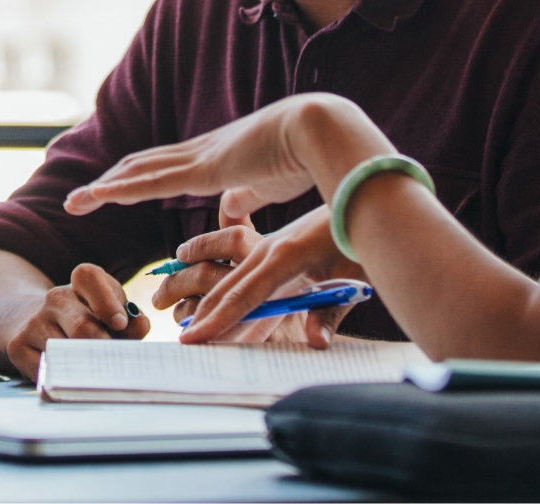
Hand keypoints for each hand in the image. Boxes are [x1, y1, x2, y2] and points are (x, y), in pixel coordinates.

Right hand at [3, 263, 150, 378]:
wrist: (31, 321)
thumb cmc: (85, 319)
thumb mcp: (109, 312)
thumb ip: (131, 320)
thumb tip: (140, 325)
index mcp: (80, 283)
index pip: (89, 278)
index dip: (107, 301)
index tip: (120, 323)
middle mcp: (55, 298)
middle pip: (82, 326)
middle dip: (102, 348)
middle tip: (113, 362)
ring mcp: (33, 322)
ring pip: (64, 353)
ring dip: (84, 367)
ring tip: (94, 371)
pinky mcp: (17, 346)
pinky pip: (46, 371)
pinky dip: (62, 378)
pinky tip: (70, 376)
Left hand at [63, 94, 392, 221]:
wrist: (323, 131)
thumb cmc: (306, 157)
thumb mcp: (268, 185)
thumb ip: (245, 197)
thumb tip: (228, 212)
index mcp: (217, 157)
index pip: (166, 167)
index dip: (137, 178)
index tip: (112, 191)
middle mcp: (200, 152)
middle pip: (142, 165)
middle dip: (109, 182)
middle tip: (79, 198)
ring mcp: (199, 158)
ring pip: (138, 172)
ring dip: (103, 187)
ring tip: (74, 202)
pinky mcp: (203, 169)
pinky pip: (152, 181)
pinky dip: (121, 189)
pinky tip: (98, 195)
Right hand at [159, 209, 365, 346]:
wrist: (367, 197)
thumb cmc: (362, 241)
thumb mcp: (354, 279)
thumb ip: (331, 314)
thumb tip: (316, 343)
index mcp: (286, 257)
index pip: (244, 296)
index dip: (217, 320)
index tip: (192, 339)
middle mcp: (271, 248)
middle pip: (227, 285)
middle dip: (201, 312)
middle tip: (178, 337)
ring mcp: (271, 243)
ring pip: (229, 272)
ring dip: (202, 292)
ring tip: (172, 305)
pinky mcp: (276, 243)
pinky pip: (241, 264)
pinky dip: (220, 278)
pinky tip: (206, 285)